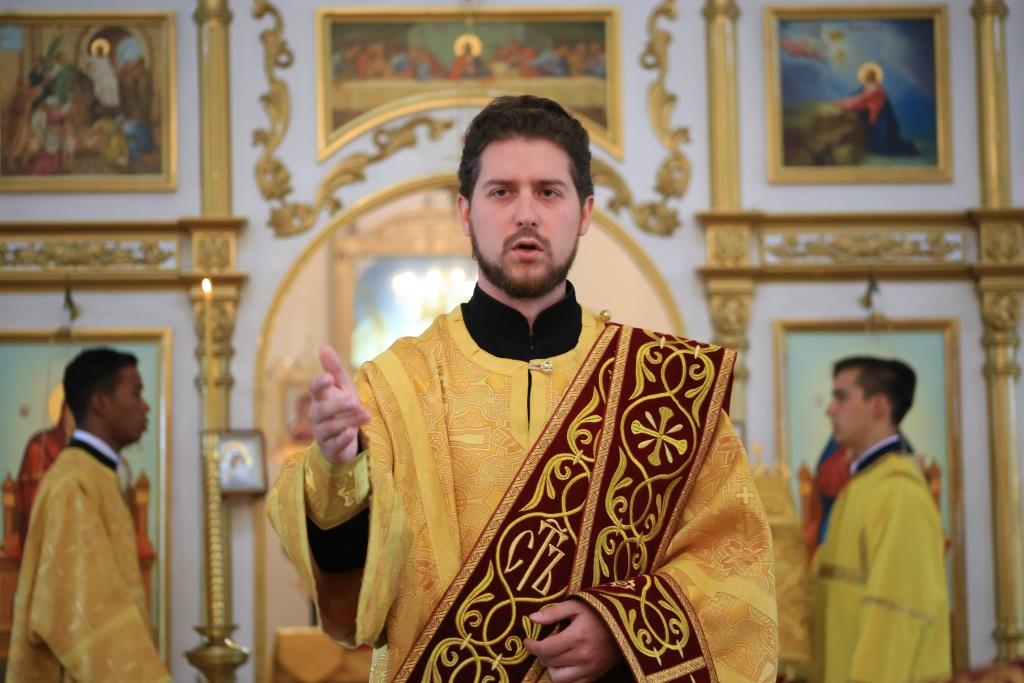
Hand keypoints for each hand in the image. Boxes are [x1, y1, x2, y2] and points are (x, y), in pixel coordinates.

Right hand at [308, 345, 371, 464]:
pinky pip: (333, 445)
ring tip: (365, 414)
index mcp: (320, 397)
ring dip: (347, 421)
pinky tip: (351, 433)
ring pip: (329, 427)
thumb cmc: (342, 405)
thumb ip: (334, 368)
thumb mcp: (342, 385)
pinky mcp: (330, 448)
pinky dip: (342, 439)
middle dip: (337, 405)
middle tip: (354, 400)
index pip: (314, 388)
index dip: (319, 383)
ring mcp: (322, 433)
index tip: (327, 378)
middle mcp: (317, 415)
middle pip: (321, 410)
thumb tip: (323, 347)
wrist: (345, 436)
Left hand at [523, 599, 620, 682]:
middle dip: (541, 654)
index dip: (531, 646)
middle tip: (542, 644)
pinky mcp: (595, 676)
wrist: (627, 623)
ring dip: (551, 668)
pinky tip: (564, 665)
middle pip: (549, 663)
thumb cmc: (599, 611)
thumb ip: (554, 612)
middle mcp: (583, 656)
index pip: (545, 649)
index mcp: (577, 636)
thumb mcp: (576, 604)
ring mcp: (590, 669)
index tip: (527, 640)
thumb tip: (532, 618)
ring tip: (553, 656)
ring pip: (558, 678)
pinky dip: (564, 677)